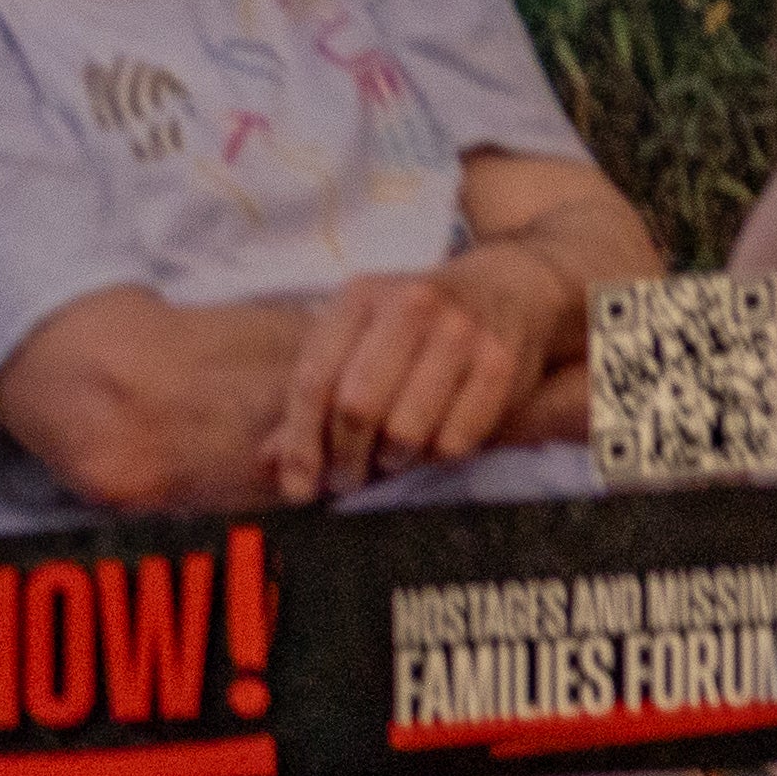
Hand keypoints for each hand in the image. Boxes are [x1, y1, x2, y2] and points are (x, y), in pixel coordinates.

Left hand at [264, 254, 555, 501]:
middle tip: (346, 480)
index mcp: (359, 297)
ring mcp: (460, 331)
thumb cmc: (413, 329)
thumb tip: (269, 463)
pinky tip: (432, 443)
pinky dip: (435, 457)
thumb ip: (313, 398)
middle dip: (345, 459)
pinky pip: (454, 440)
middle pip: (357, 409)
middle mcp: (410, 305)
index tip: (297, 488)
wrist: (507, 287)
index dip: (300, 444)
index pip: (314, 382)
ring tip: (391, 457)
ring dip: (392, 461)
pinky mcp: (500, 362)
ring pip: (406, 431)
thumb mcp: (356, 341)